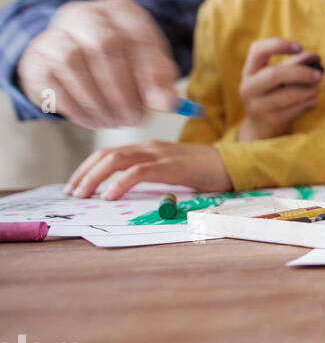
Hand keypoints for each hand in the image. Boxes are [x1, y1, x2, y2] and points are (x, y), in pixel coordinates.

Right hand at [17, 0, 179, 127]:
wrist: (73, 57)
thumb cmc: (121, 61)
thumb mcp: (148, 64)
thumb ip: (160, 81)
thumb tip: (167, 103)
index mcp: (121, 12)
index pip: (139, 35)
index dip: (150, 73)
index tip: (160, 104)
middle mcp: (85, 15)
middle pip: (104, 45)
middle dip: (122, 90)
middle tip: (134, 120)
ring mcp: (55, 34)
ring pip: (72, 62)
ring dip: (97, 101)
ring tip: (114, 122)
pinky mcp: (35, 58)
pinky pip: (51, 81)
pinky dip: (75, 106)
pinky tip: (92, 120)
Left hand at [65, 140, 231, 199]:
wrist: (233, 165)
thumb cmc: (204, 173)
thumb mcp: (170, 171)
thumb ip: (149, 176)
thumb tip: (122, 191)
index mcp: (148, 148)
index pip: (108, 153)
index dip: (87, 168)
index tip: (75, 185)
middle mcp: (149, 147)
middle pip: (106, 154)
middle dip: (84, 173)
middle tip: (72, 192)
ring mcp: (160, 154)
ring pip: (116, 160)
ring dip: (94, 177)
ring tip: (83, 194)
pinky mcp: (170, 166)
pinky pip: (138, 171)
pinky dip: (119, 183)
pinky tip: (109, 195)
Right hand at [236, 38, 321, 140]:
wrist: (262, 128)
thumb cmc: (274, 95)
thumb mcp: (280, 78)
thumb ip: (296, 64)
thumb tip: (315, 57)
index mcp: (249, 71)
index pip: (258, 50)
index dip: (279, 45)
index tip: (299, 47)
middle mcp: (248, 88)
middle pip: (275, 74)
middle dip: (302, 72)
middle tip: (319, 74)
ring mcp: (258, 106)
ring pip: (289, 94)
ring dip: (310, 89)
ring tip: (318, 88)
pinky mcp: (271, 121)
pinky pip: (297, 108)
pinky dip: (310, 102)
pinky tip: (313, 100)